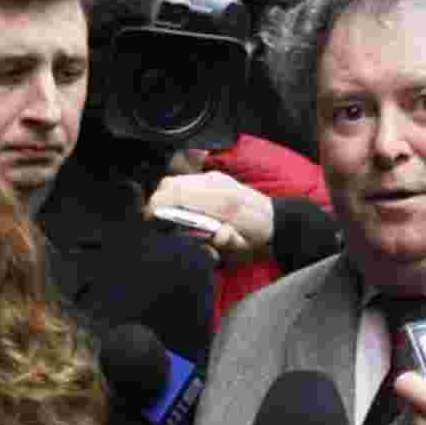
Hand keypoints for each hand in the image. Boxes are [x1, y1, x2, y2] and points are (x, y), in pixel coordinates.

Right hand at [146, 171, 273, 262]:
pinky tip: (182, 210)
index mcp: (224, 201)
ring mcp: (215, 177)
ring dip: (166, 198)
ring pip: (175, 180)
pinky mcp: (215, 177)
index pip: (177, 194)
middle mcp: (217, 183)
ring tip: (168, 218)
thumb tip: (216, 234)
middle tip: (156, 224)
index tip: (150, 223)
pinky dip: (176, 194)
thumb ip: (227, 241)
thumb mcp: (243, 248)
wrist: (275, 221)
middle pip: (170, 184)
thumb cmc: (256, 238)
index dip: (156, 208)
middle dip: (156, 203)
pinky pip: (186, 180)